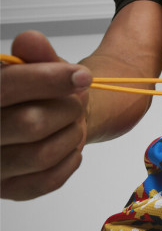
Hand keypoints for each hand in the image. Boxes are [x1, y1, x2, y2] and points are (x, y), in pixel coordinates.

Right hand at [1, 31, 91, 199]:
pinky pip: (49, 180)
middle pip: (32, 123)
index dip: (49, 79)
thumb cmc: (42, 91)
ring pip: (43, 154)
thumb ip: (37, 54)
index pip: (9, 87)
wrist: (51, 117)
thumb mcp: (41, 64)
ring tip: (73, 123)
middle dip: (68, 108)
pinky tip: (70, 146)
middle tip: (77, 101)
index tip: (82, 76)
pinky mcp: (10, 189)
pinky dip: (70, 160)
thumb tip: (31, 41)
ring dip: (72, 134)